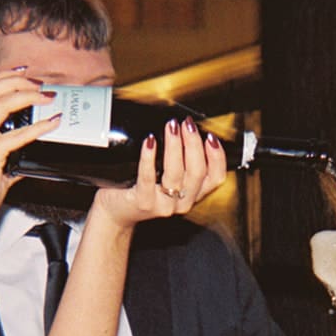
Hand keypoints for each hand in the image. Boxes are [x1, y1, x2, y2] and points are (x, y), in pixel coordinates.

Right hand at [0, 70, 57, 234]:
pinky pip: (17, 134)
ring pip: (3, 103)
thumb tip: (27, 152)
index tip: (24, 75)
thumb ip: (6, 155)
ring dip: (29, 96)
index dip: (5, 78)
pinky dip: (38, 127)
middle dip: (19, 81)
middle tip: (40, 83)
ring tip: (47, 97)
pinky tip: (51, 124)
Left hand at [89, 117, 227, 232]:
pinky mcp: (143, 202)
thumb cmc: (142, 189)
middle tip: (186, 124)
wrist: (118, 212)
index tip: (210, 136)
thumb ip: (183, 162)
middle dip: (193, 143)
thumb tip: (188, 129)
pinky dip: (149, 157)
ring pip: (176, 173)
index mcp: (193, 194)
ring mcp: (163, 205)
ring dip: (175, 146)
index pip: (215, 177)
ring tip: (171, 127)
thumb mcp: (169, 178)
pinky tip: (150, 142)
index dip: (217, 156)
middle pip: (197, 172)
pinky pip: (147, 177)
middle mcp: (182, 202)